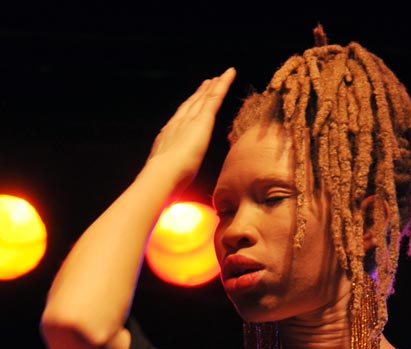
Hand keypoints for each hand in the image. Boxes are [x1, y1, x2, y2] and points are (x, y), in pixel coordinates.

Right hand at [146, 67, 236, 192]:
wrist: (163, 176)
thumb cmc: (164, 185)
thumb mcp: (169, 180)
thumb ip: (171, 180)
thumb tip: (167, 196)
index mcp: (169, 138)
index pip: (181, 120)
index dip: (188, 110)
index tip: (193, 103)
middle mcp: (178, 124)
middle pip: (191, 104)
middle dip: (199, 94)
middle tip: (207, 83)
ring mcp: (189, 120)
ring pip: (204, 98)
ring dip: (213, 86)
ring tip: (219, 77)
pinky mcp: (202, 120)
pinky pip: (215, 98)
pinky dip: (223, 84)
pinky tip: (230, 74)